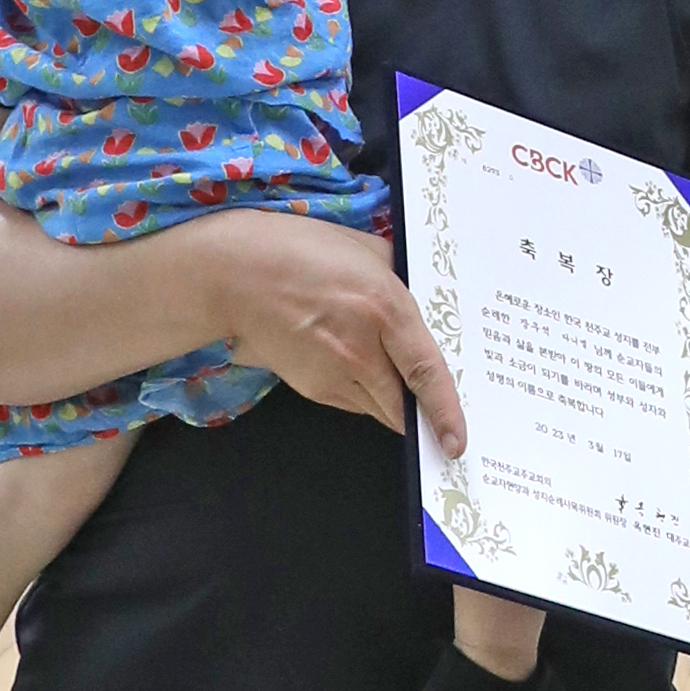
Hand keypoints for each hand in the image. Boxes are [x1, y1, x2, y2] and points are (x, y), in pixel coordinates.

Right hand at [199, 207, 465, 443]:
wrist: (232, 273)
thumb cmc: (298, 249)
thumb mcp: (365, 249)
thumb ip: (401, 276)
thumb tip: (429, 297)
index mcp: (383, 308)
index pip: (426, 372)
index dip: (445, 412)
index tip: (456, 441)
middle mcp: (361, 349)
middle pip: (402, 404)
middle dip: (422, 416)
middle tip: (438, 420)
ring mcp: (332, 373)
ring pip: (379, 409)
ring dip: (393, 403)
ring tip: (393, 377)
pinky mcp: (312, 387)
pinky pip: (354, 403)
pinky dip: (366, 394)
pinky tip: (358, 365)